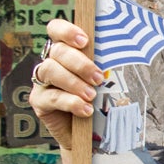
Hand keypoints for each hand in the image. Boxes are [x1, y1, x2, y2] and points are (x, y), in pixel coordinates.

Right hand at [31, 19, 104, 138]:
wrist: (89, 133)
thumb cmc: (98, 102)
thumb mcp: (103, 81)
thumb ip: (104, 65)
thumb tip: (124, 50)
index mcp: (65, 51)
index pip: (56, 29)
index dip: (67, 31)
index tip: (85, 41)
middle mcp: (50, 62)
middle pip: (57, 51)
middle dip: (80, 63)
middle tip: (98, 78)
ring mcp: (42, 81)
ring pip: (50, 70)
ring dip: (74, 82)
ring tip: (91, 95)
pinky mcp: (38, 101)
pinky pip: (51, 96)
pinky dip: (71, 102)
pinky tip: (85, 110)